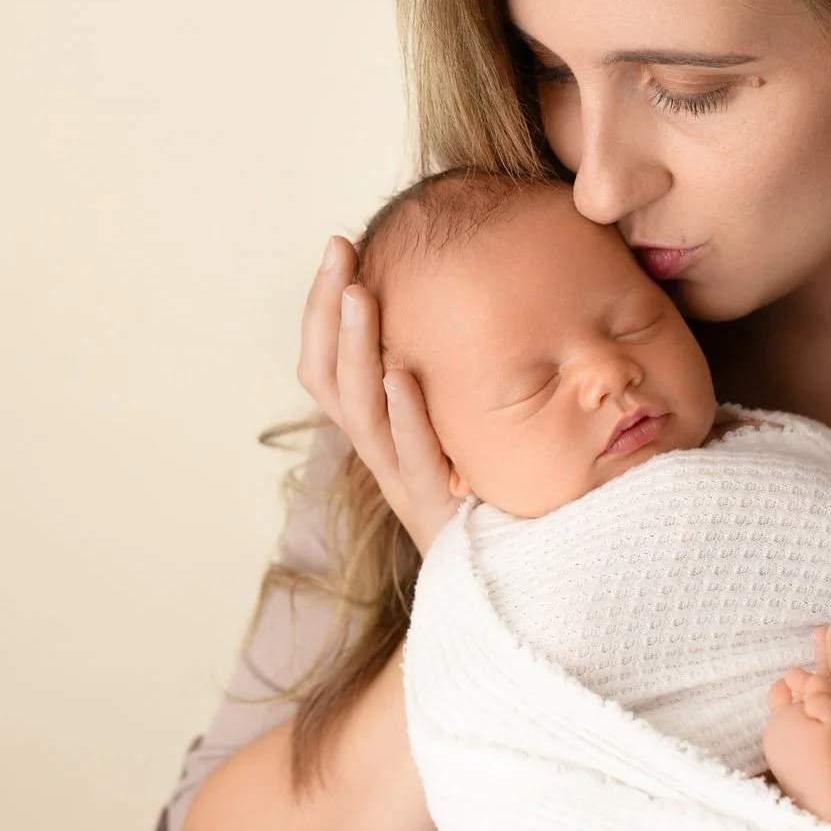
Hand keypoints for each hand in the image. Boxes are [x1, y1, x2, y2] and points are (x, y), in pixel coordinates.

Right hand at [298, 233, 460, 553]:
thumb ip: (454, 370)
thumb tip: (470, 290)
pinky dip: (404, 415)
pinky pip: (412, 458)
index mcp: (377, 429)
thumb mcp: (461, 422)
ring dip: (358, 347)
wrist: (506, 583)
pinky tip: (401, 373)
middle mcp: (378, 452)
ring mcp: (402, 480)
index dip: (324, 307)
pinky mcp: (437, 509)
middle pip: (329, 378)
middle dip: (330, 310)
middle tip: (340, 252)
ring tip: (362, 294)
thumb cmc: (487, 492)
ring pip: (360, 413)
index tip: (341, 247)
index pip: (326, 361)